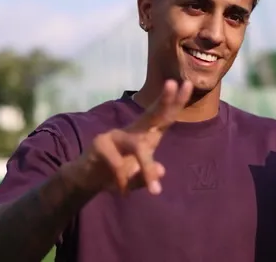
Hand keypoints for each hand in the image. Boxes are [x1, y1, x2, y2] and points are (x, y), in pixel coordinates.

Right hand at [77, 79, 192, 195]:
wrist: (87, 181)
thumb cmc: (117, 175)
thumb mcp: (136, 178)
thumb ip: (148, 174)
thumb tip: (162, 170)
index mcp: (146, 135)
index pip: (164, 117)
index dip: (176, 102)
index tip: (188, 84)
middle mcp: (133, 131)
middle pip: (152, 114)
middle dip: (164, 101)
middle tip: (173, 84)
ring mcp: (116, 135)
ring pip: (137, 147)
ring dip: (146, 168)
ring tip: (155, 191)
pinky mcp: (100, 144)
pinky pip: (117, 163)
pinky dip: (122, 180)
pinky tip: (122, 190)